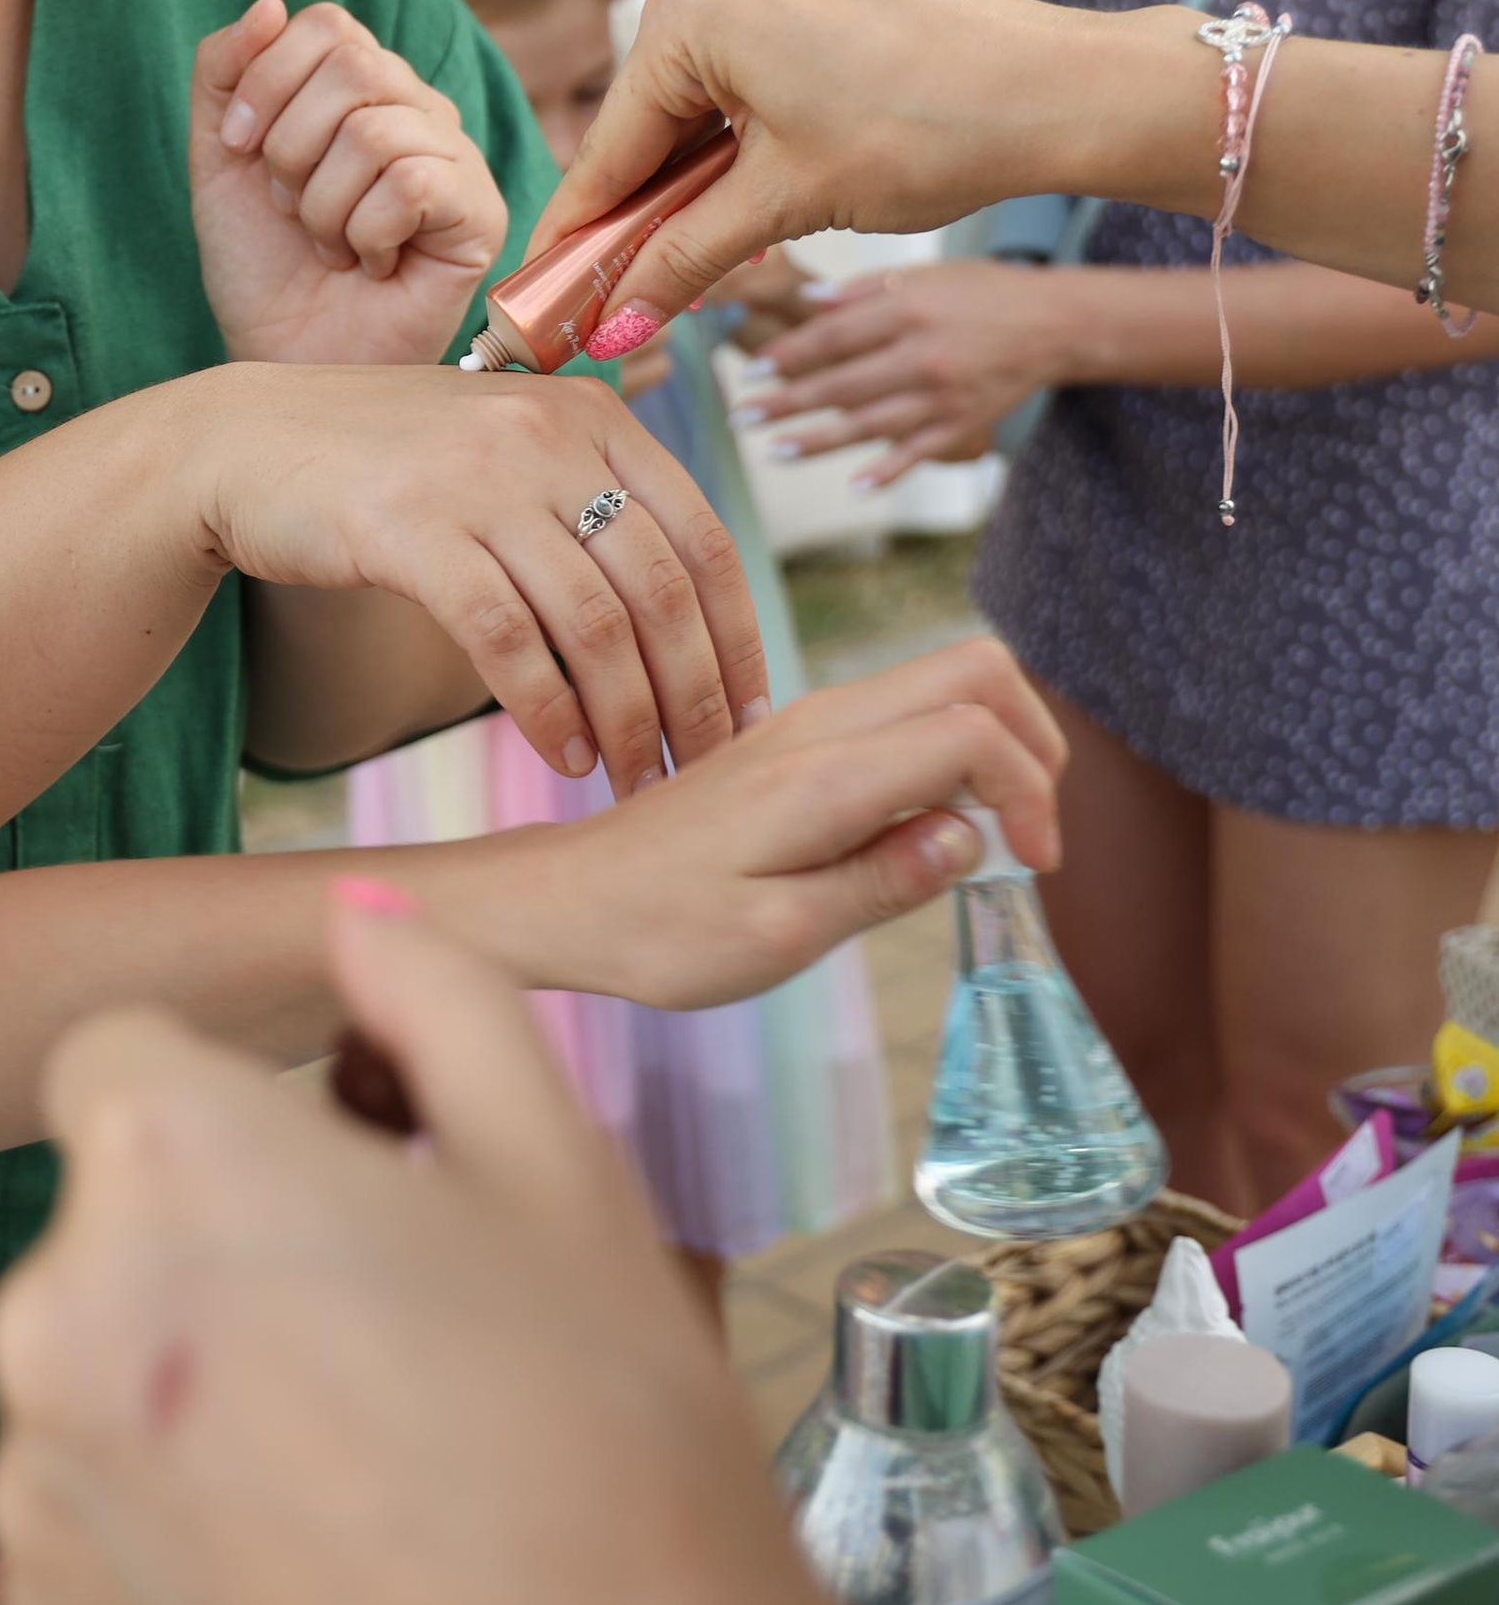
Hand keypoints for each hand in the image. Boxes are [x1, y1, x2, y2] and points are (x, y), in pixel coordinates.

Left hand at [0, 903, 1104, 1604]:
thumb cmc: (614, 1446)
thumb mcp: (558, 1161)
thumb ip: (430, 993)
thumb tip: (353, 912)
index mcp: (164, 1159)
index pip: (121, 1065)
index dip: (234, 1117)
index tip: (332, 1190)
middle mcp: (50, 1315)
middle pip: (104, 1236)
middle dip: (212, 1264)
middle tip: (383, 1353)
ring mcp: (33, 1507)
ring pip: (87, 1399)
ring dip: (182, 1419)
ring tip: (366, 1493)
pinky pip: (87, 1564)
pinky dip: (172, 1575)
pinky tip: (315, 1604)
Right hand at [190, 362, 765, 784]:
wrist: (245, 443)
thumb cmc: (387, 466)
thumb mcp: (506, 454)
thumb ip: (589, 505)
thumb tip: (684, 622)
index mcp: (591, 416)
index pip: (704, 540)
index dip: (739, 641)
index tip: (751, 722)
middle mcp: (546, 436)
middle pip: (661, 590)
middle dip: (694, 699)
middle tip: (703, 775)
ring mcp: (477, 478)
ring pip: (594, 623)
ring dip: (626, 720)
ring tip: (631, 782)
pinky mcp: (408, 527)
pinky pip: (506, 638)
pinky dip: (546, 710)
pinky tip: (561, 755)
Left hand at [192, 0, 507, 367]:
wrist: (283, 356)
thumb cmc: (261, 262)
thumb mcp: (219, 156)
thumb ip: (225, 71)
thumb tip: (270, 6)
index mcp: (361, 84)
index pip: (326, 23)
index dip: (267, 79)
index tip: (237, 146)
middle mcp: (417, 108)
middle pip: (354, 66)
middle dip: (290, 148)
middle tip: (289, 208)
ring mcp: (455, 157)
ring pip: (375, 133)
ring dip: (322, 205)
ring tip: (330, 244)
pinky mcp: (480, 212)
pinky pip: (411, 185)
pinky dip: (364, 235)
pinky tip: (371, 264)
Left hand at [505, 634, 1064, 1008]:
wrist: (569, 898)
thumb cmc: (663, 930)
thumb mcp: (780, 935)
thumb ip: (883, 882)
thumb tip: (972, 840)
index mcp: (825, 771)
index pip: (974, 728)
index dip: (1031, 791)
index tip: (1034, 869)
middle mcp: (822, 723)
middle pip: (976, 669)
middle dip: (1034, 743)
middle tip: (1036, 837)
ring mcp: (807, 721)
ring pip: (943, 681)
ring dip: (995, 746)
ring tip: (995, 838)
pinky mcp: (795, 738)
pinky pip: (902, 713)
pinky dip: (949, 754)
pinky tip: (930, 829)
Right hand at [530, 0, 1130, 326]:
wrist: (1057, 88)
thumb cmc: (930, 131)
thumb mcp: (787, 203)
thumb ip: (685, 256)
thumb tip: (617, 318)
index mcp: (691, 5)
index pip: (612, 142)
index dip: (579, 229)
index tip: (542, 288)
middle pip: (652, 108)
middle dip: (644, 199)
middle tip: (622, 287)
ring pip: (701, 82)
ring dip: (696, 162)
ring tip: (696, 244)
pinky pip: (747, 51)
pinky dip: (740, 117)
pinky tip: (751, 177)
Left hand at [738, 259, 1076, 480]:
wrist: (1055, 324)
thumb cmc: (982, 291)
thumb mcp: (927, 274)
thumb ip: (863, 290)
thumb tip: (806, 303)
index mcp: (909, 310)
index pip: (836, 337)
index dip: (791, 355)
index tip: (753, 369)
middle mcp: (923, 356)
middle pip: (843, 384)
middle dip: (788, 402)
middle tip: (741, 416)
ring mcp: (944, 396)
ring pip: (872, 424)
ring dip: (820, 440)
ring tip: (774, 451)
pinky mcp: (963, 424)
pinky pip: (918, 451)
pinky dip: (888, 470)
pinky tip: (853, 484)